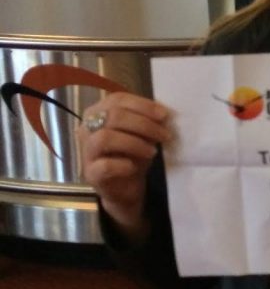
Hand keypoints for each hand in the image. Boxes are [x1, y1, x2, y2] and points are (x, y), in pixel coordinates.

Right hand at [77, 92, 171, 238]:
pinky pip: (104, 165)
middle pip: (113, 116)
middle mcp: (86, 128)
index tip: (165, 115)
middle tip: (165, 135)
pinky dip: (123, 165)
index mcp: (98, 112)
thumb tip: (163, 114)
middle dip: (144, 124)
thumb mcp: (143, 135)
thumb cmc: (132, 156)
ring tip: (153, 152)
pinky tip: (134, 167)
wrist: (126, 188)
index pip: (117, 99)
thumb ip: (148, 121)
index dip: (143, 105)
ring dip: (134, 143)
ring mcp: (86, 151)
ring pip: (105, 137)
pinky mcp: (90, 173)